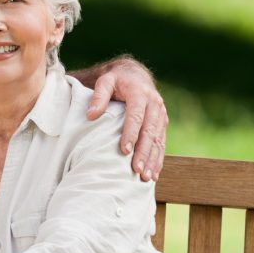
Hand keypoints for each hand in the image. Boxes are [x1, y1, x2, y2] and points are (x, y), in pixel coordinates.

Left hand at [86, 57, 167, 180]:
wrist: (135, 75)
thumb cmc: (116, 80)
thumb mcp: (105, 81)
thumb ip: (98, 95)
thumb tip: (91, 115)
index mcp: (140, 93)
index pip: (136, 115)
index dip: (131, 133)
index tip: (124, 150)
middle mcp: (154, 103)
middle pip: (149, 131)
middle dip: (144, 152)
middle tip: (136, 170)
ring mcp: (161, 114)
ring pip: (158, 140)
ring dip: (153, 159)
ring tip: (146, 177)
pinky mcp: (162, 123)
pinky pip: (161, 143)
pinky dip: (158, 159)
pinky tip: (154, 174)